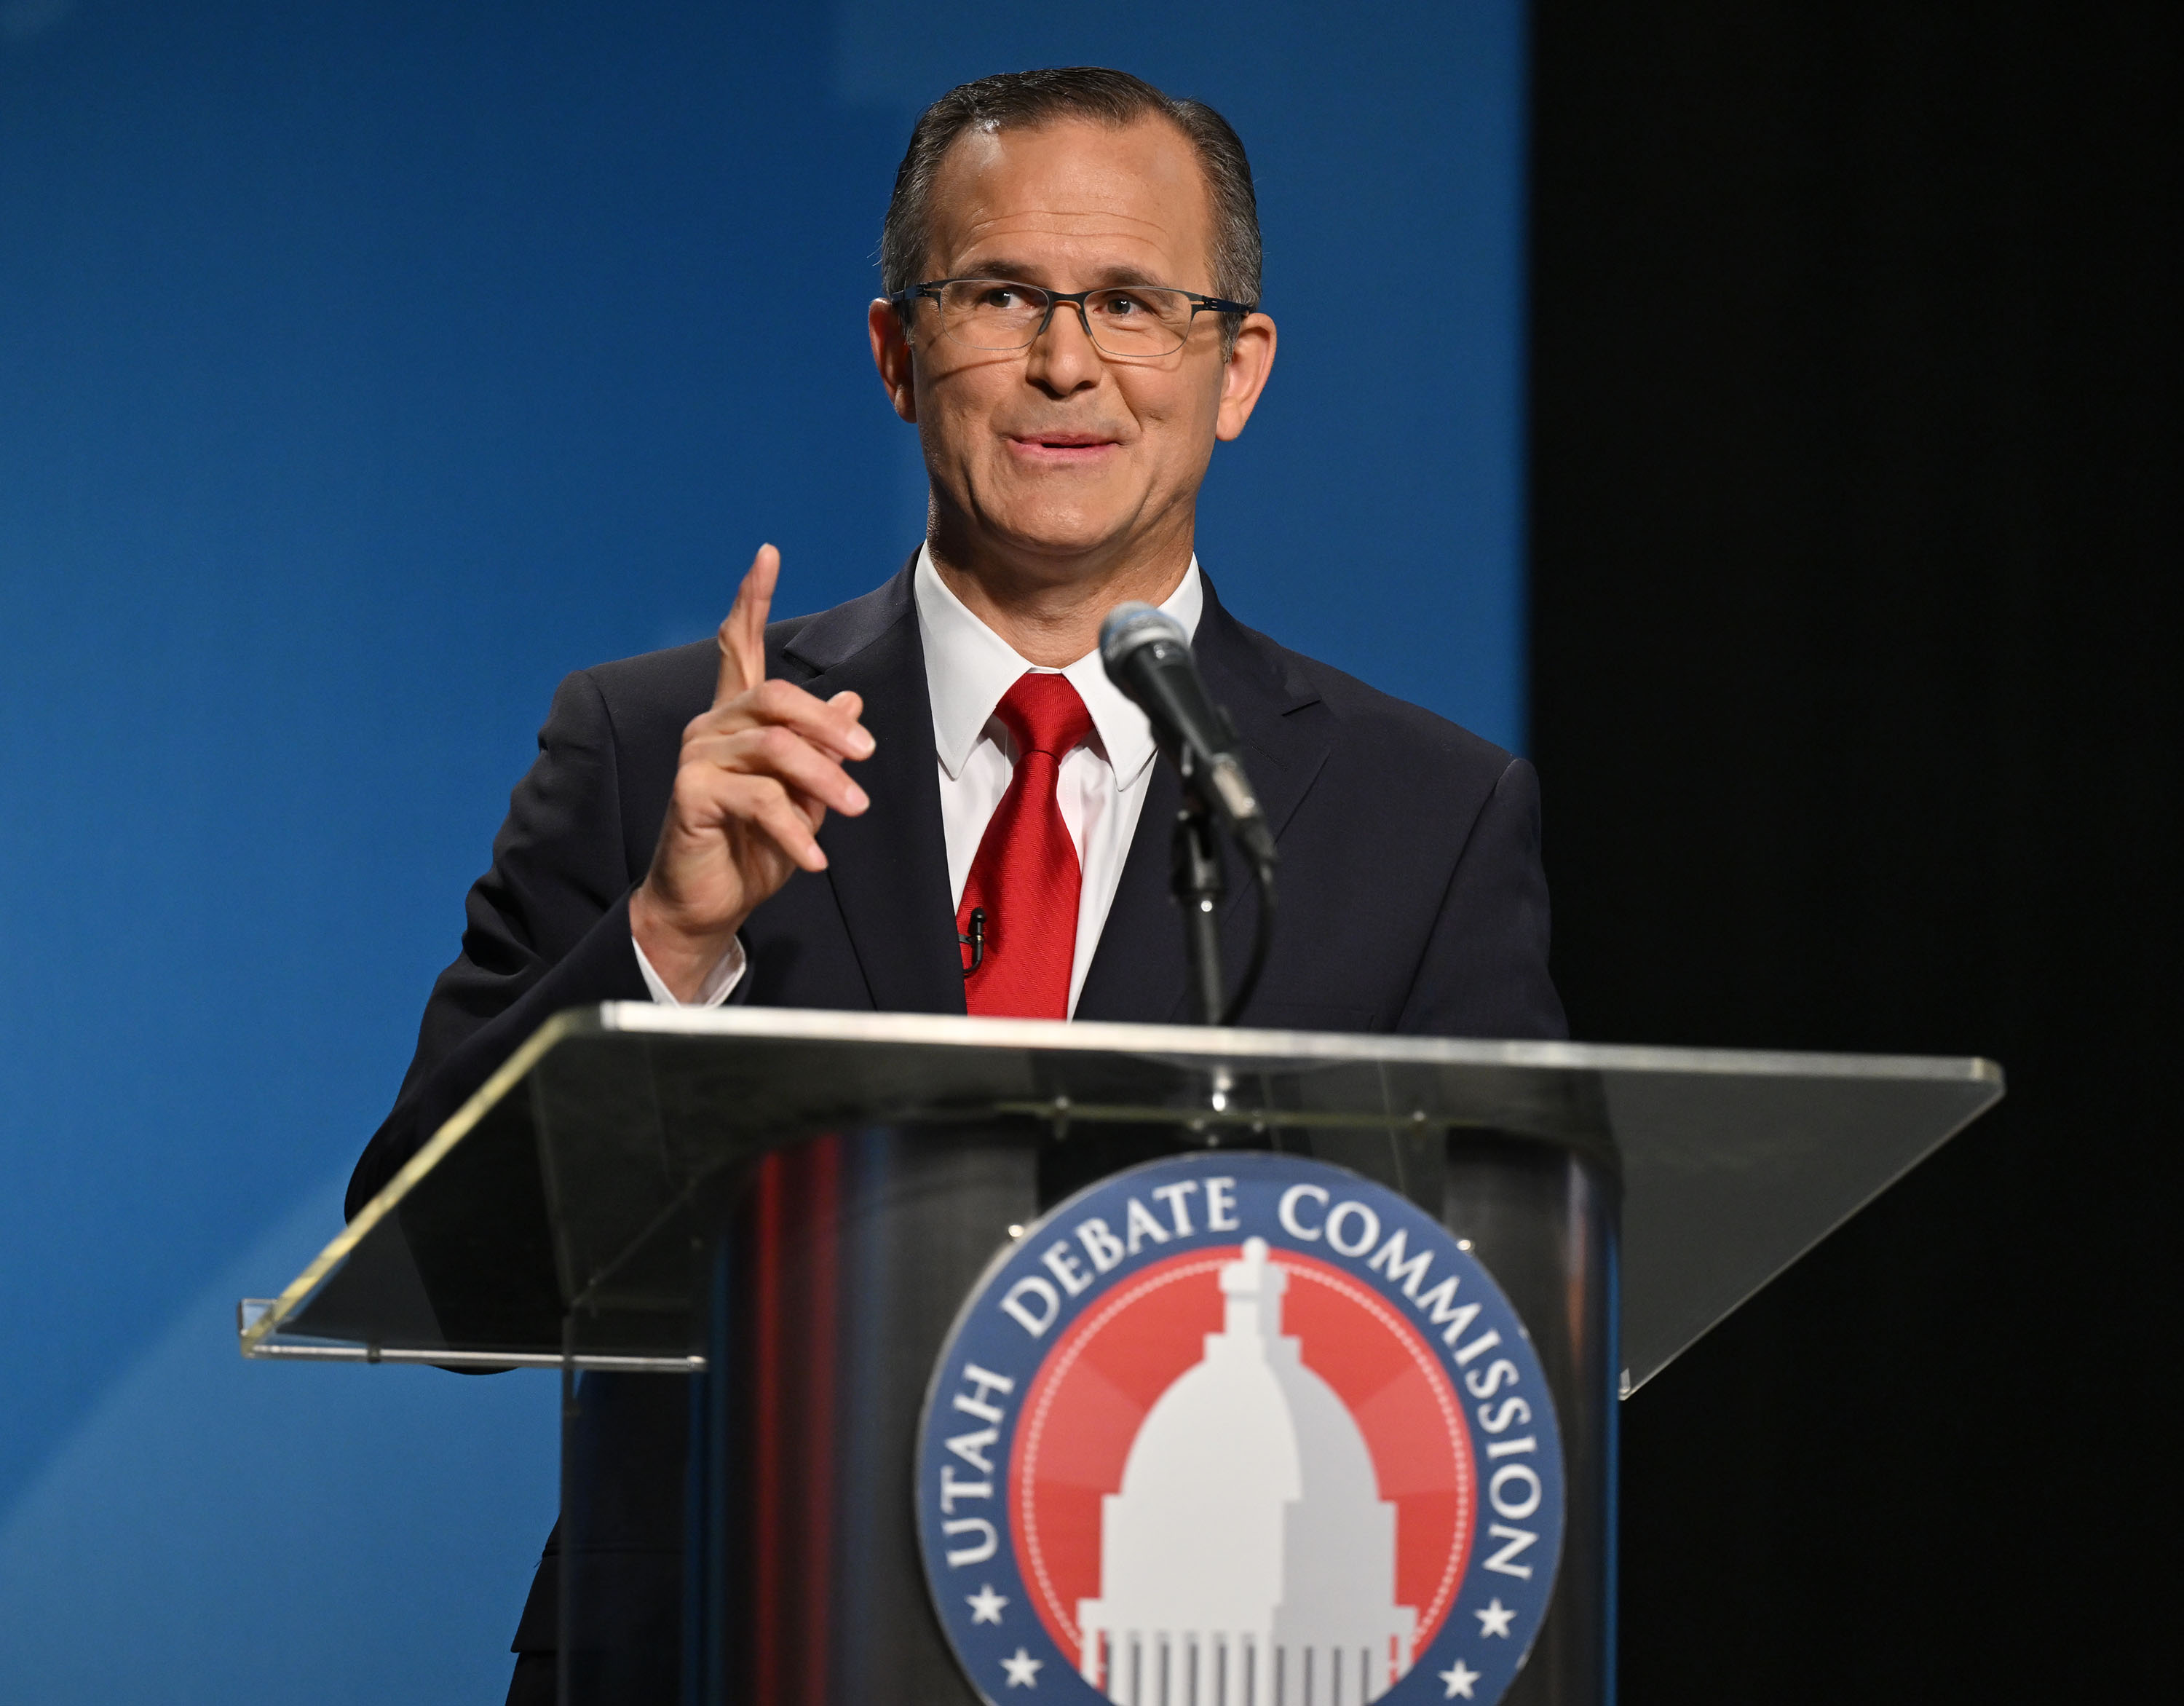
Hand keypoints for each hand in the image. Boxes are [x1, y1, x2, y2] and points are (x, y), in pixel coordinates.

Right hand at [630, 544, 873, 998]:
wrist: (707, 903)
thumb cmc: (753, 847)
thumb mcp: (803, 796)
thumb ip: (820, 750)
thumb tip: (852, 703)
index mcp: (736, 719)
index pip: (739, 646)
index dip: (751, 599)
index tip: (767, 553)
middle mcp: (711, 727)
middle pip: (776, 696)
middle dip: (828, 724)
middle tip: (867, 757)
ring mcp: (697, 757)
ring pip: (775, 748)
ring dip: (824, 780)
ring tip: (855, 810)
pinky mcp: (690, 793)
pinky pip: (758, 799)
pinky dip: (796, 830)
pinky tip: (816, 858)